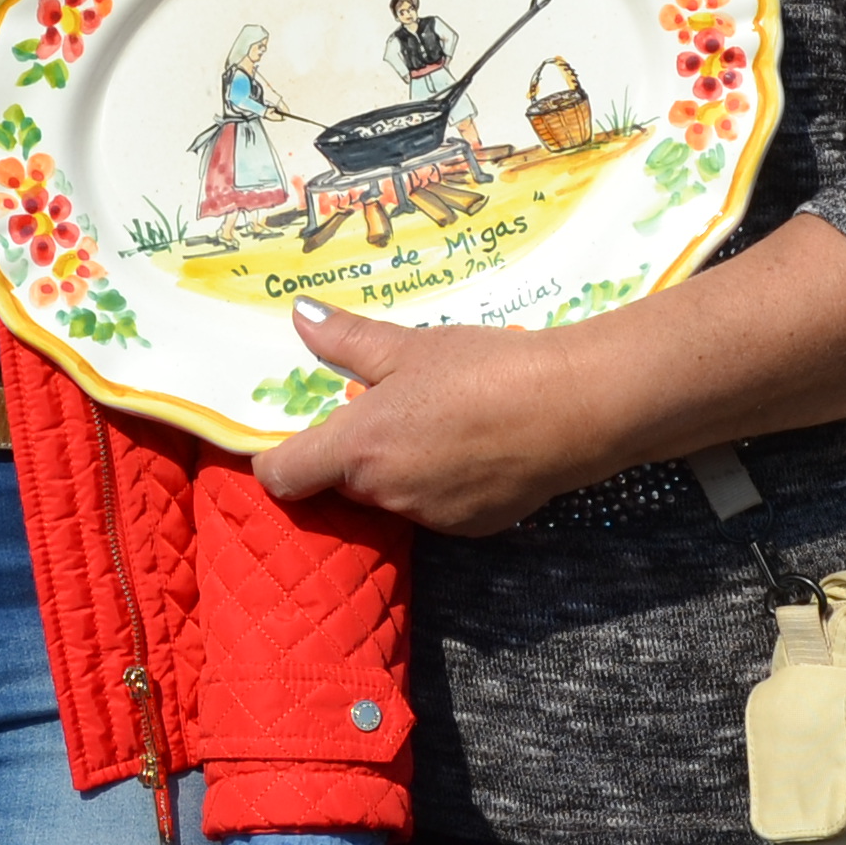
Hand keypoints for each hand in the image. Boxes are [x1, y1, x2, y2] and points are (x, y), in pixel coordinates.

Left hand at [249, 302, 601, 535]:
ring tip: (440, 420)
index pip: (283, 476)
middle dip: (352, 451)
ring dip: (398, 467)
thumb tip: (300, 315)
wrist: (572, 408)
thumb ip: (347, 339)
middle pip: (341, 481)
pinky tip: (473, 447)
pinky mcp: (468, 529)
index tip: (284, 439)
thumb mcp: (409, 345)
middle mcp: (384, 492)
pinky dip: (440, 483)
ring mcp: (427, 517)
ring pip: (389, 493)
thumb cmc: (485, 370)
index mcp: (358, 446)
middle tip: (385, 406)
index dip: (273, 459)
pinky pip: (433, 507)